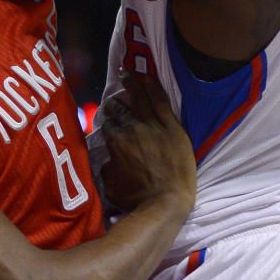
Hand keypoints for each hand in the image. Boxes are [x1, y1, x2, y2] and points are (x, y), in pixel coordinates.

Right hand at [99, 72, 195, 217]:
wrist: (166, 203)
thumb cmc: (137, 199)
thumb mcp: (111, 187)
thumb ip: (107, 170)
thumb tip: (107, 162)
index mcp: (117, 143)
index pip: (108, 126)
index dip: (107, 123)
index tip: (108, 122)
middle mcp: (132, 129)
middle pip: (120, 110)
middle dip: (115, 104)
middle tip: (113, 102)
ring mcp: (153, 126)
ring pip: (139, 99)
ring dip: (131, 86)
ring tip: (127, 76)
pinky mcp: (172, 128)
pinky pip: (162, 102)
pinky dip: (154, 88)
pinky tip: (149, 79)